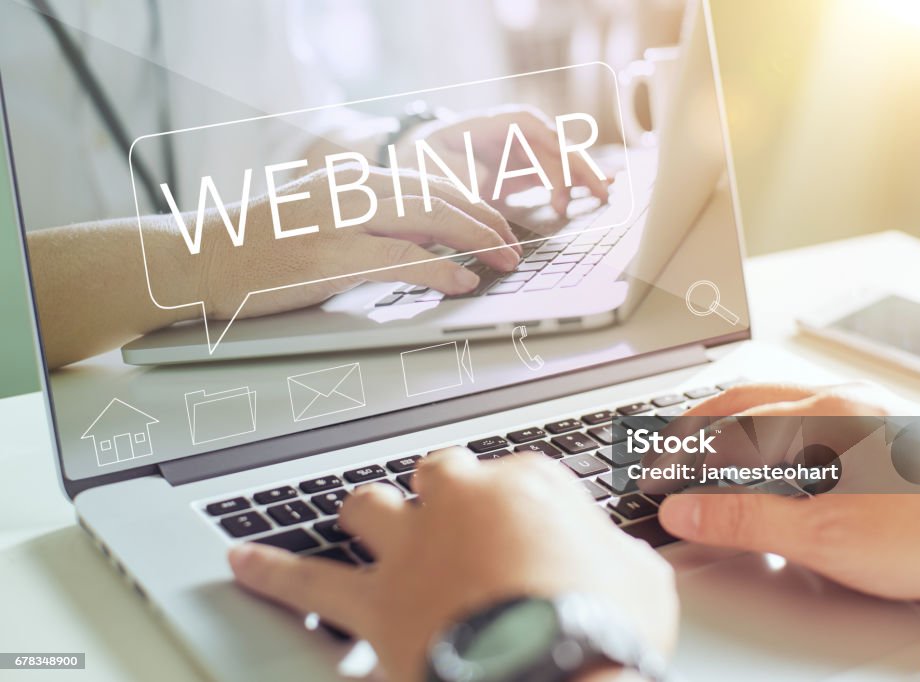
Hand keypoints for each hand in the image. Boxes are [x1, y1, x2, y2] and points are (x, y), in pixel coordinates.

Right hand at [178, 163, 522, 319]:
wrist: (200, 259)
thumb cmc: (263, 247)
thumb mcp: (322, 218)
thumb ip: (371, 223)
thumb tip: (427, 245)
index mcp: (354, 179)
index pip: (431, 182)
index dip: (474, 204)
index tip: (499, 224)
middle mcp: (352, 190)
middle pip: (440, 195)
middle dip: (487, 220)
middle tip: (514, 246)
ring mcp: (340, 221)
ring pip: (429, 219)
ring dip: (477, 240)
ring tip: (504, 261)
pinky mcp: (329, 257)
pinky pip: (399, 260)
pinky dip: (438, 270)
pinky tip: (463, 282)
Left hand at [229, 448, 677, 681]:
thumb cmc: (605, 630)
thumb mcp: (642, 583)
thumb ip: (615, 555)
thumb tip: (612, 560)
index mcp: (528, 488)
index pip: (517, 476)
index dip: (520, 508)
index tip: (527, 535)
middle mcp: (460, 506)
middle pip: (438, 474)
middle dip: (441, 491)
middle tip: (447, 513)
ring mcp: (410, 552)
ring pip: (366, 508)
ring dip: (362, 513)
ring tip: (352, 516)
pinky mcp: (371, 608)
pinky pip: (304, 583)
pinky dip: (271, 571)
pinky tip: (243, 563)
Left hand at [402, 107, 609, 215]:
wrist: (415, 162)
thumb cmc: (421, 160)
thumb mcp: (431, 165)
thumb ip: (459, 172)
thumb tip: (489, 179)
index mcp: (491, 124)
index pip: (528, 128)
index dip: (549, 152)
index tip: (560, 182)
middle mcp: (512, 133)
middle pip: (553, 143)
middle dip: (577, 166)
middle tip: (598, 192)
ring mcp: (521, 151)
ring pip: (560, 158)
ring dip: (583, 174)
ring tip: (607, 192)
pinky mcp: (524, 170)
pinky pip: (555, 174)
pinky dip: (575, 183)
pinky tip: (598, 191)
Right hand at [653, 384, 919, 602]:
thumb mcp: (823, 536)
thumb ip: (746, 520)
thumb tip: (685, 510)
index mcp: (819, 420)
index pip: (724, 432)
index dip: (679, 457)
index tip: (653, 480)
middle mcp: (838, 405)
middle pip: (744, 398)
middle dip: (695, 420)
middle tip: (662, 447)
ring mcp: (861, 414)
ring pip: (774, 399)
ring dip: (729, 414)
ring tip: (701, 437)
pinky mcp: (878, 433)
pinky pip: (803, 412)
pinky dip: (765, 423)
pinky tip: (767, 446)